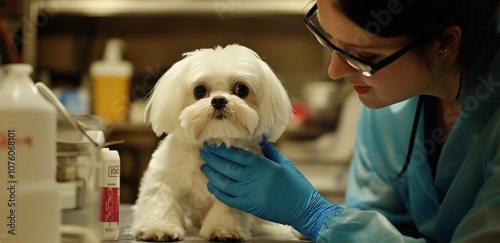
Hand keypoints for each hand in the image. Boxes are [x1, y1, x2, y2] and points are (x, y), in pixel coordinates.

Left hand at [200, 137, 340, 238]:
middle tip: (203, 151)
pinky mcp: (248, 206)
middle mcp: (253, 179)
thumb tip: (261, 138)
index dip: (222, 149)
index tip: (212, 143)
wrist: (303, 209)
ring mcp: (249, 194)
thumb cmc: (296, 185)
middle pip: (226, 167)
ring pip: (224, 182)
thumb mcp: (285, 164)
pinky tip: (211, 184)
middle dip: (213, 158)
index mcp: (262, 166)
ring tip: (204, 166)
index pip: (237, 155)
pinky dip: (217, 191)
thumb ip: (270, 151)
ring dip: (212, 173)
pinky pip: (227, 199)